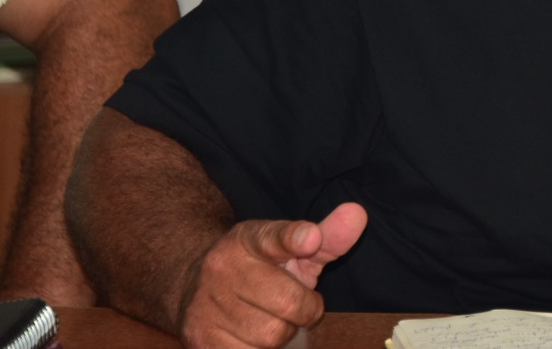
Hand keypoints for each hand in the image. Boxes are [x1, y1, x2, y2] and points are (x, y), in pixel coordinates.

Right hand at [178, 202, 366, 348]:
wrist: (193, 287)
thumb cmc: (259, 270)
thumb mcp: (292, 249)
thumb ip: (328, 238)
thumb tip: (358, 214)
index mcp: (250, 239)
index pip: (273, 237)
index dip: (294, 238)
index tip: (311, 239)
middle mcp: (223, 266)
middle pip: (288, 302)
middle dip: (304, 310)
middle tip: (296, 306)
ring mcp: (206, 302)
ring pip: (270, 336)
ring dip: (281, 334)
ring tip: (269, 318)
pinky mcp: (200, 337)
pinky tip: (250, 336)